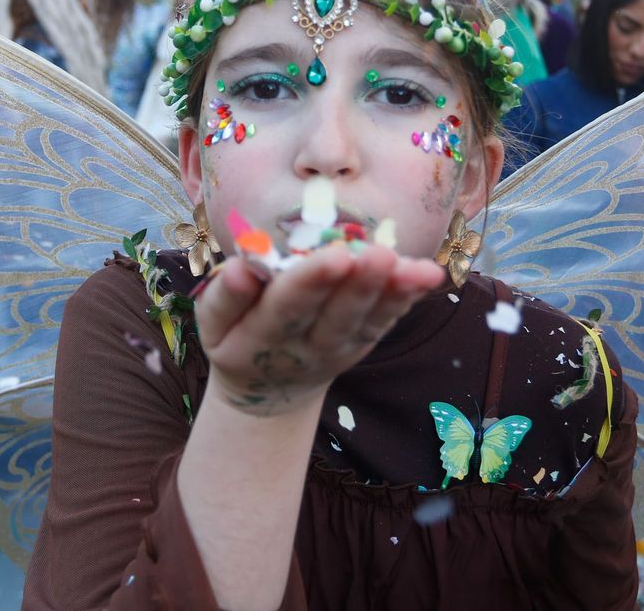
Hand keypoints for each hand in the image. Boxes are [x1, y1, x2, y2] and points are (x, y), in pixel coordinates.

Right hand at [194, 244, 445, 416]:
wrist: (269, 387)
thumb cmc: (238, 337)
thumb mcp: (215, 323)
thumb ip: (226, 296)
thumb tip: (243, 266)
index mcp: (263, 337)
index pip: (287, 307)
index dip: (310, 282)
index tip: (334, 255)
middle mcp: (308, 346)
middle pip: (337, 316)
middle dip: (360, 286)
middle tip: (379, 255)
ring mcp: (342, 346)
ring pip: (369, 320)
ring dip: (395, 294)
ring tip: (419, 270)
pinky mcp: (365, 340)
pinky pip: (388, 319)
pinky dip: (408, 298)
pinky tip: (429, 275)